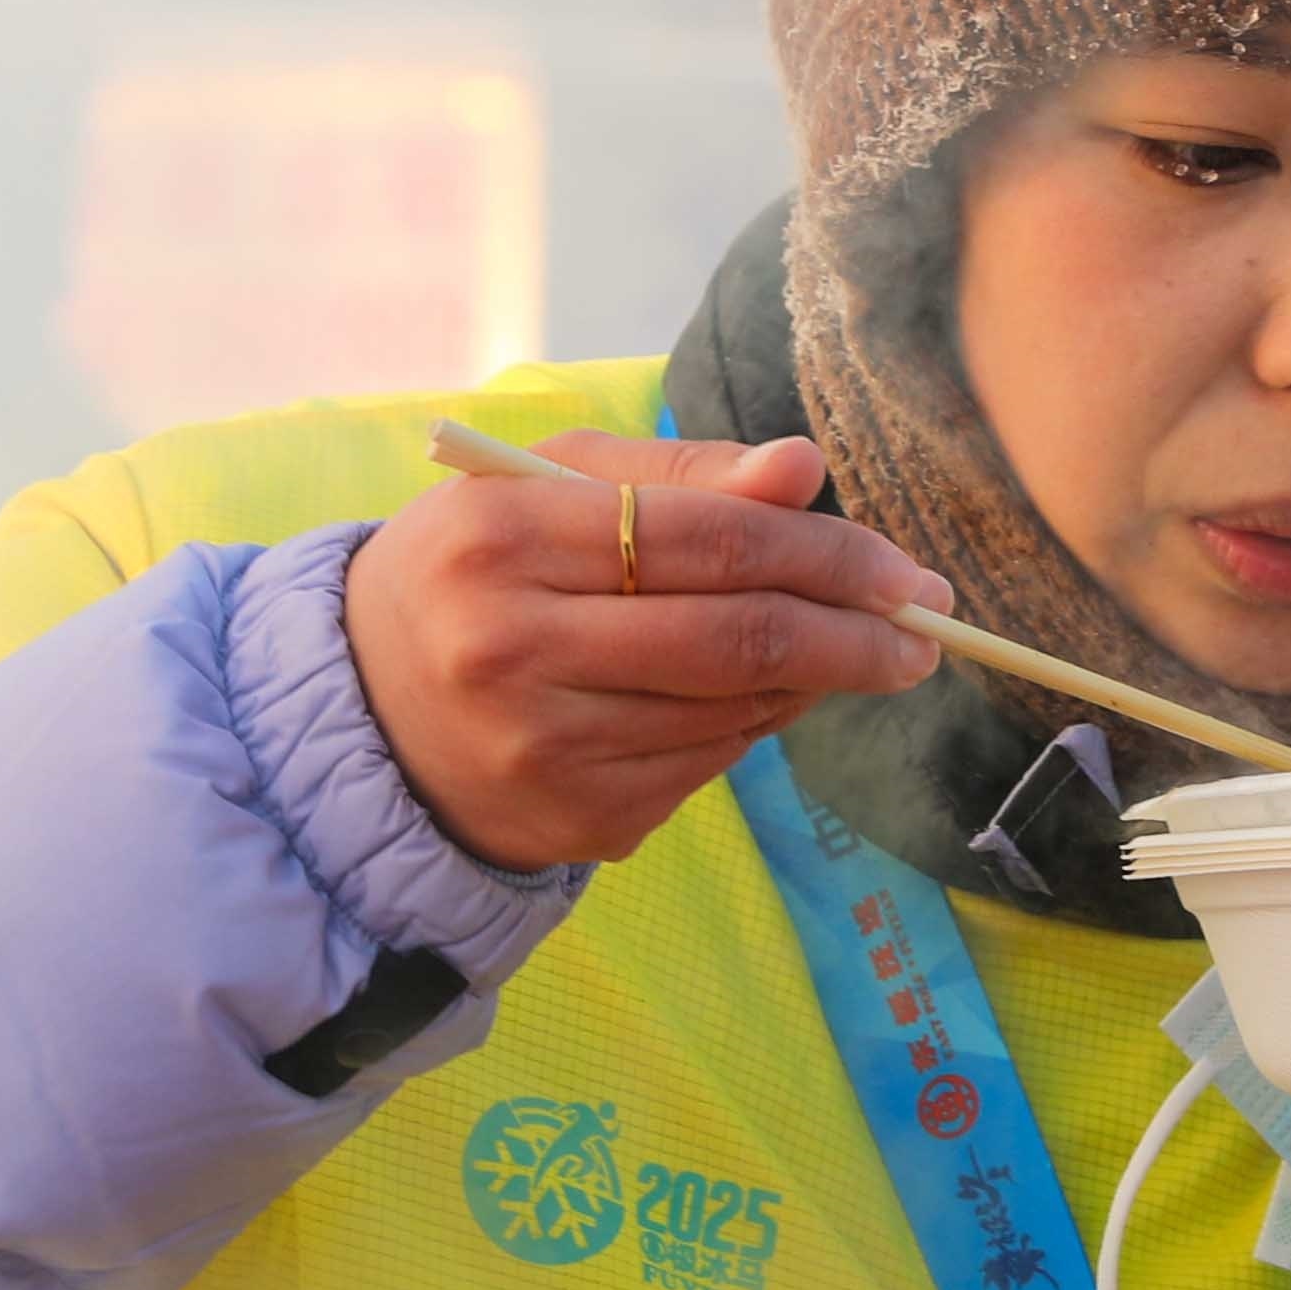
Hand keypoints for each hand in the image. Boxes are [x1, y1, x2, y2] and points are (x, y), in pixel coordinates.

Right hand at [341, 434, 948, 871]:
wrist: (364, 710)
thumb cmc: (479, 569)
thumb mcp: (548, 487)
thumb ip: (679, 475)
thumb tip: (803, 469)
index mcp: (505, 540)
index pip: (712, 541)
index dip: (829, 555)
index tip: (903, 571)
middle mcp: (514, 650)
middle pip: (740, 639)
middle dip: (857, 634)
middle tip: (926, 626)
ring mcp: (543, 748)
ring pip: (738, 711)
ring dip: (814, 681)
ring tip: (846, 650)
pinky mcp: (573, 819)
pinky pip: (710, 765)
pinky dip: (754, 726)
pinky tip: (750, 698)